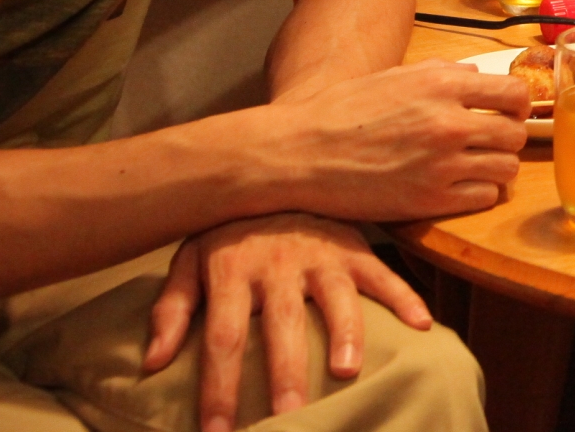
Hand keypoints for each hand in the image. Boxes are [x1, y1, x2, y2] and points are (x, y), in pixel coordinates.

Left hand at [144, 213, 430, 431]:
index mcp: (232, 269)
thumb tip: (153, 363)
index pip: (224, 337)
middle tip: (288, 414)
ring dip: (344, 333)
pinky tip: (421, 325)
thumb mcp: (189, 259)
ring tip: (346, 371)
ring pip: (336, 297)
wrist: (272, 168)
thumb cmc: (228, 230)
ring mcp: (321, 253)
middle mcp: (277, 263)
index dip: (219, 386)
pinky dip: (404, 296)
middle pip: (281, 324)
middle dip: (284, 372)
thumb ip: (172, 309)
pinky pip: (382, 272)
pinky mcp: (353, 246)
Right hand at [269, 59, 527, 223]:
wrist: (300, 153)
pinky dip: (480, 194)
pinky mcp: (431, 200)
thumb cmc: (342, 111)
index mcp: (443, 85)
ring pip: (507, 169)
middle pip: (516, 133)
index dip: (518, 104)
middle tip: (491, 144)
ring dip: (498, 169)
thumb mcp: (394, 76)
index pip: (515, 92)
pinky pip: (485, 197)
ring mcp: (443, 164)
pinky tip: (462, 187)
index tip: (509, 112)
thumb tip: (475, 74)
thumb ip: (442, 72)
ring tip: (479, 168)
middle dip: (508, 138)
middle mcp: (450, 122)